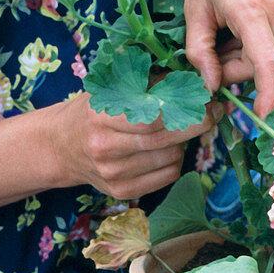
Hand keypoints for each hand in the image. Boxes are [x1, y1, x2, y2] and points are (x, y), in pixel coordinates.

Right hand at [49, 92, 213, 199]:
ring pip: (170, 159)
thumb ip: (150, 83)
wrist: (61, 146)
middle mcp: (105, 148)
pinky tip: (166, 149)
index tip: (208, 101)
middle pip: (165, 140)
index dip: (186, 110)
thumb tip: (192, 81)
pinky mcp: (121, 192)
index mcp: (101, 116)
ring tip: (176, 130)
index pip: (153, 118)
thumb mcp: (113, 88)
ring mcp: (112, 174)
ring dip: (183, 143)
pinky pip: (166, 177)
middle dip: (196, 126)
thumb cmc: (92, 110)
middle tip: (213, 113)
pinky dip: (175, 161)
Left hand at [184, 0, 273, 117]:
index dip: (267, 93)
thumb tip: (212, 86)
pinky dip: (252, 37)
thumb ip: (199, 51)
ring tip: (220, 25)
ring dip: (242, 52)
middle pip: (259, 61)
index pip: (267, 63)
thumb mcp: (194, 7)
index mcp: (250, 8)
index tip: (263, 114)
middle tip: (208, 55)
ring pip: (266, 49)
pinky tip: (235, 17)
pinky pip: (272, 33)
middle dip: (234, 68)